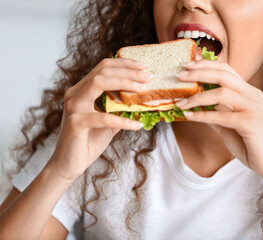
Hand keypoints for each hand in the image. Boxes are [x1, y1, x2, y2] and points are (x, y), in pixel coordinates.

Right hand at [50, 58, 150, 181]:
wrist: (68, 165)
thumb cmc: (89, 142)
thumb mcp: (109, 123)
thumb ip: (120, 110)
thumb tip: (143, 103)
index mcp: (81, 90)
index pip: (102, 67)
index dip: (123, 63)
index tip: (143, 66)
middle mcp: (75, 94)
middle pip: (102, 71)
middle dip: (127, 71)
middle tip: (148, 76)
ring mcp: (74, 107)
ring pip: (98, 83)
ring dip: (124, 83)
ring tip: (143, 89)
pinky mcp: (76, 123)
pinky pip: (103, 117)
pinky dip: (122, 121)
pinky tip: (137, 126)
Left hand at [176, 60, 262, 176]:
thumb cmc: (250, 144)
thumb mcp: (229, 125)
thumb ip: (216, 114)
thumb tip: (197, 108)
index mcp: (248, 92)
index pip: (227, 70)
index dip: (206, 64)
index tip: (188, 64)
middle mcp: (252, 95)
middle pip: (223, 75)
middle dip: (199, 73)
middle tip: (180, 75)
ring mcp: (253, 108)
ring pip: (221, 93)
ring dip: (197, 97)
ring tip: (181, 102)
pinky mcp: (250, 123)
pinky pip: (221, 115)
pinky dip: (202, 115)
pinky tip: (188, 116)